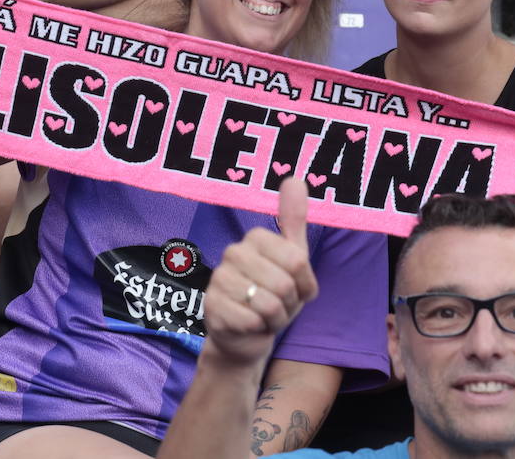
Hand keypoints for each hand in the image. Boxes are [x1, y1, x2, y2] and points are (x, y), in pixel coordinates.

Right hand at [204, 179, 318, 366]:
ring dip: (275, 319)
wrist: (248, 336)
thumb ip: (294, 220)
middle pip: (284, 283)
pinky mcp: (211, 306)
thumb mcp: (293, 260)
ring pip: (268, 304)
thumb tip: (294, 177)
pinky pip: (252, 320)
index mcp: (255, 238)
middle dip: (288, 304)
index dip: (303, 283)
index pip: (297, 261)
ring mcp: (219, 279)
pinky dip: (258, 330)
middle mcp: (233, 252)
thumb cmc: (274, 295)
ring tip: (264, 316)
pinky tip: (250, 327)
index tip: (292, 287)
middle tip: (277, 305)